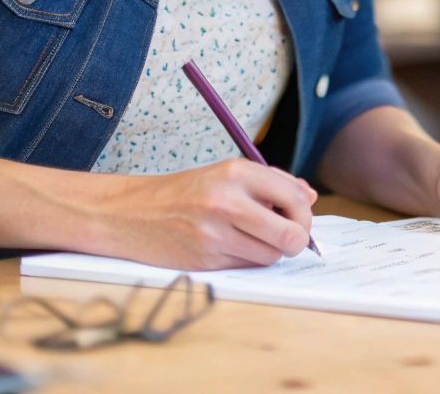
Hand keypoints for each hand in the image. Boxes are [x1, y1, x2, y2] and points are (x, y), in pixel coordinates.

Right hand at [97, 159, 317, 270]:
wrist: (128, 213)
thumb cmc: (184, 193)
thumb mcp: (225, 174)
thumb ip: (270, 182)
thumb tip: (310, 197)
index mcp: (235, 172)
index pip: (295, 197)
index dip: (305, 214)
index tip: (299, 218)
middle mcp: (226, 201)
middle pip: (291, 234)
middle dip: (297, 240)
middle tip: (288, 238)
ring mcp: (214, 234)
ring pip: (271, 256)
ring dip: (270, 252)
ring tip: (252, 239)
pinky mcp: (204, 261)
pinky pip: (246, 267)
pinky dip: (247, 261)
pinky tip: (230, 247)